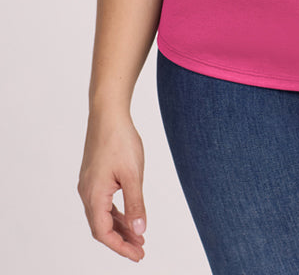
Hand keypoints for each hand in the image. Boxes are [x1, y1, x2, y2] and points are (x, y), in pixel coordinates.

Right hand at [77, 113, 146, 261]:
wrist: (108, 113)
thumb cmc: (120, 140)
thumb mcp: (133, 174)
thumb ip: (136, 204)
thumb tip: (139, 231)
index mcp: (94, 195)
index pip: (103, 233)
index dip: (121, 247)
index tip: (138, 254)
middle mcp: (87, 193)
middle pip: (101, 227)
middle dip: (121, 240)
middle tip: (141, 249)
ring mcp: (89, 184)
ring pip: (103, 215)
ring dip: (120, 227)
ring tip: (138, 236)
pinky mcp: (94, 176)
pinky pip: (103, 202)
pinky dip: (116, 212)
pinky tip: (129, 215)